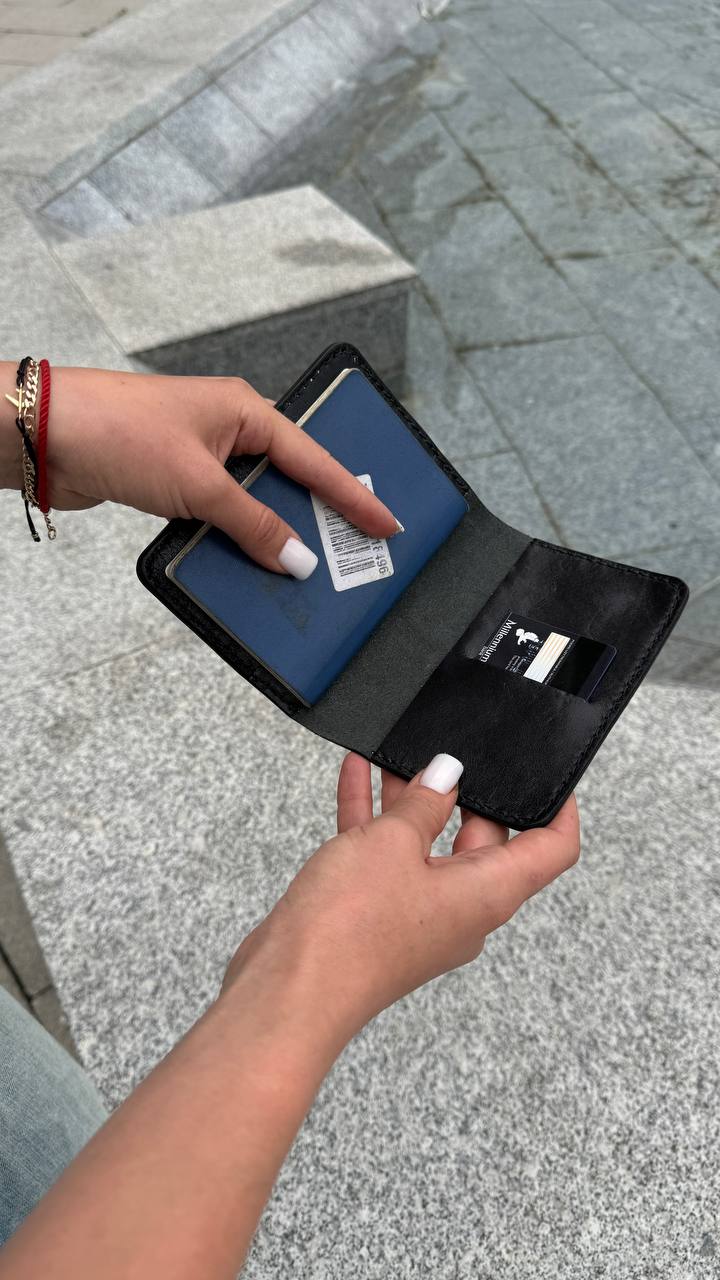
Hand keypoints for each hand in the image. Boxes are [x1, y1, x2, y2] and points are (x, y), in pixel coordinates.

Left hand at [1, 365, 398, 574]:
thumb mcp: (199, 483)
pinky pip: (222, 518)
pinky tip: (249, 570)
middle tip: (353, 554)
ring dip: (270, 537)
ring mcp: (202, 458)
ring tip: (304, 573)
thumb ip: (252, 524)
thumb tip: (296, 559)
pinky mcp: (176, 484)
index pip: (315, 460)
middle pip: (289, 482)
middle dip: (317, 519)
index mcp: (246, 412)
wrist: (44, 435)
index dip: (353, 496)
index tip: (385, 523)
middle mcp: (229, 431)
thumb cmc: (120, 433)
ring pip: (254, 504)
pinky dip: (236, 542)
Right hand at [224, 753, 579, 1038]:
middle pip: (484, 841)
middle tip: (452, 749)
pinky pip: (385, 856)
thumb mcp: (393, 843)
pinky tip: (357, 775)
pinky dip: (374, 817)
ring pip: (427, 845)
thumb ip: (424, 802)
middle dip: (468, 792)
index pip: (550, 850)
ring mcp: (418, 914)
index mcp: (488, 894)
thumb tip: (447, 774)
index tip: (549, 774)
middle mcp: (461, 909)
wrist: (289, 990)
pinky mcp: (376, 916)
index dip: (558, 808)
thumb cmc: (350, 929)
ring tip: (399, 753)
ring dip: (413, 800)